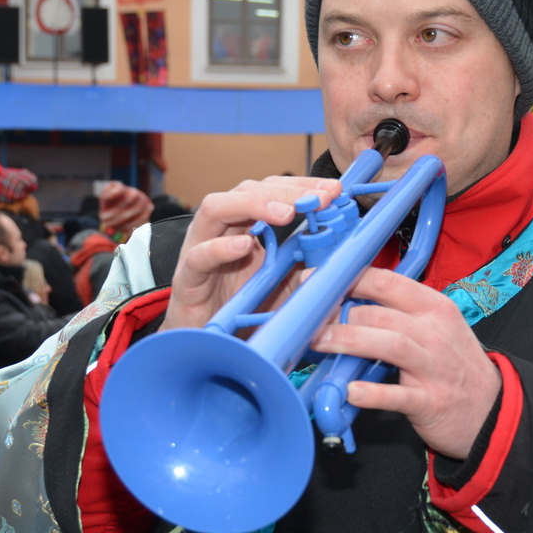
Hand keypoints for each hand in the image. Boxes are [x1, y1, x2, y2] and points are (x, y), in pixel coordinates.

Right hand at [161, 176, 342, 332]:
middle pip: (247, 190)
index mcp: (246, 224)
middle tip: (319, 198)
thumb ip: (308, 263)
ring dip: (253, 206)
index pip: (272, 191)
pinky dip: (220, 248)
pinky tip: (244, 246)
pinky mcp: (188, 279)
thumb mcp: (287, 282)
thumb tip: (344, 250)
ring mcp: (200, 249)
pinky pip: (199, 256)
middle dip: (286, 191)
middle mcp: (222, 229)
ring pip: (216, 209)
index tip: (334, 191)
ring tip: (286, 214)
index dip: (302, 187)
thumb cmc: (244, 309)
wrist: (210, 346)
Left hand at [309, 267, 501, 459]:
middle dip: (341, 314)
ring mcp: (434, 368)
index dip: (349, 279)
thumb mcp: (435, 329)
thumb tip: (345, 304)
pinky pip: (398, 395)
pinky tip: (350, 391)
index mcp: (434, 308)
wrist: (491, 410)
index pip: (388, 281)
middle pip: (382, 314)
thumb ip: (397, 314)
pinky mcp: (431, 402)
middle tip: (310, 320)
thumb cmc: (454, 366)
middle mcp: (435, 333)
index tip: (319, 282)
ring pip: (390, 345)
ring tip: (318, 343)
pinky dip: (372, 393)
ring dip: (350, 341)